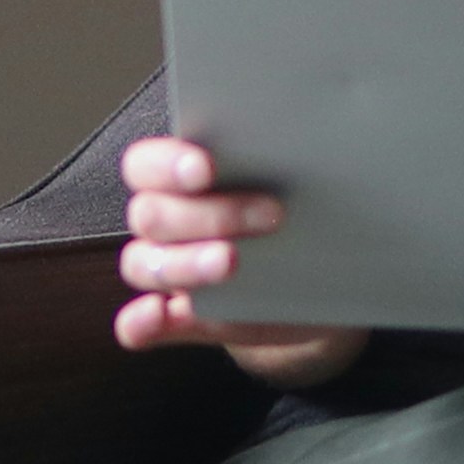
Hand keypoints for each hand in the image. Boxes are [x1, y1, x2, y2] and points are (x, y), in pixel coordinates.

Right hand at [117, 137, 367, 385]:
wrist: (325, 282)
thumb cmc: (306, 219)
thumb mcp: (305, 186)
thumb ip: (284, 162)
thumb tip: (309, 137)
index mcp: (178, 179)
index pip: (145, 165)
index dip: (167, 164)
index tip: (206, 167)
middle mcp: (165, 223)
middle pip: (151, 215)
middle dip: (209, 215)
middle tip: (272, 214)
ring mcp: (169, 273)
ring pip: (143, 265)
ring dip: (184, 264)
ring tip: (231, 262)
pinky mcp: (181, 320)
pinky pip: (138, 326)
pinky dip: (141, 322)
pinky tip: (161, 313)